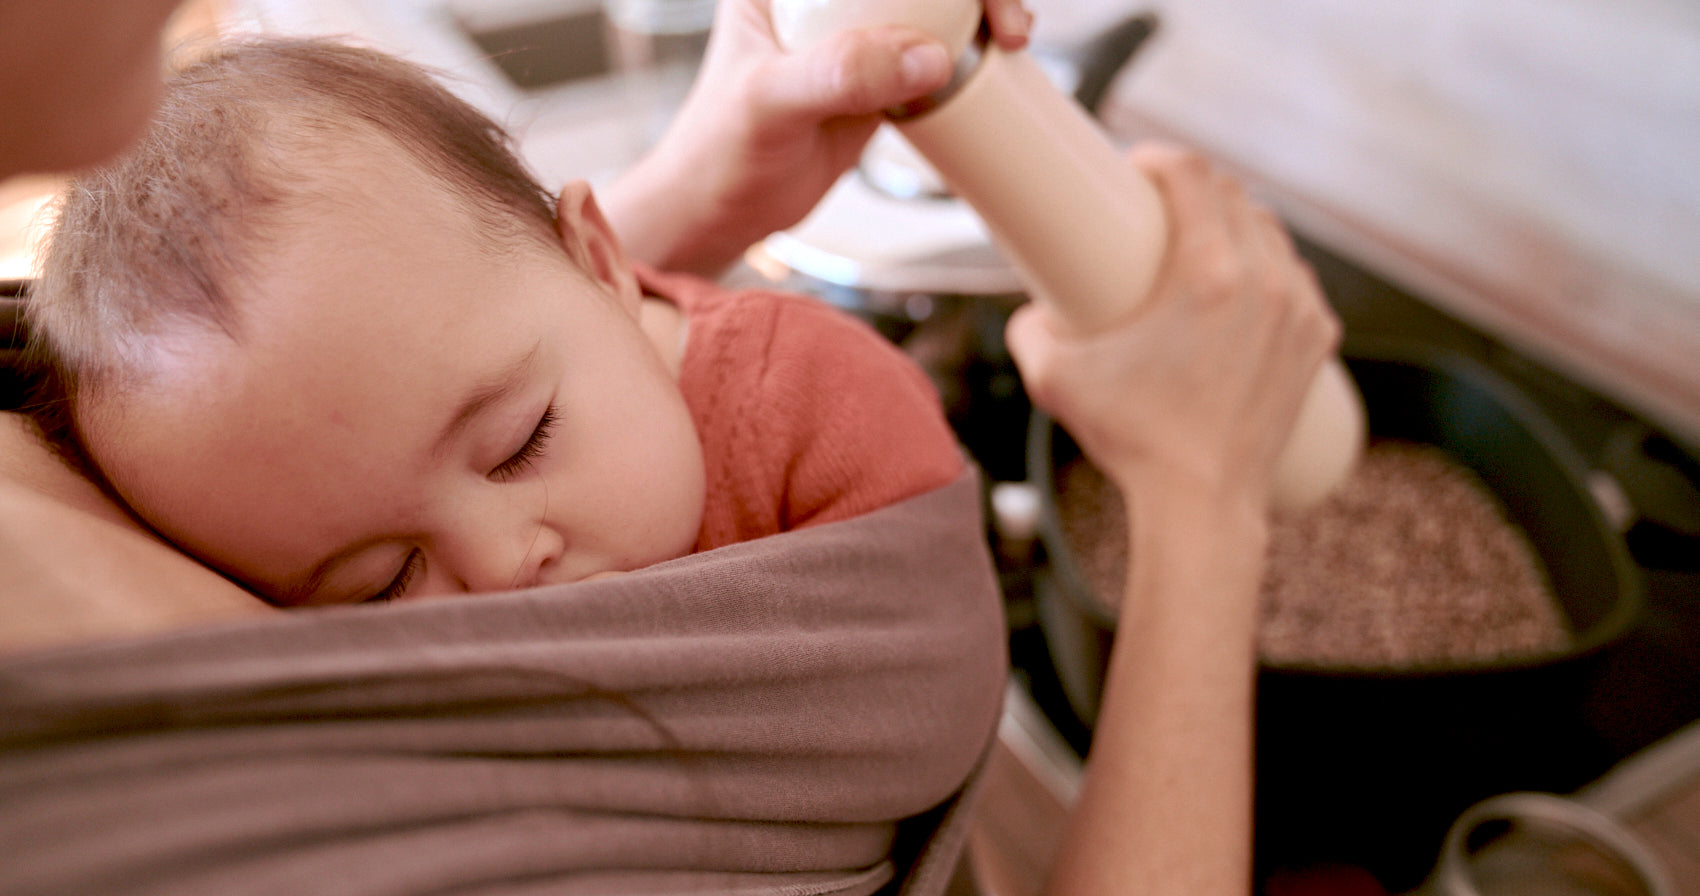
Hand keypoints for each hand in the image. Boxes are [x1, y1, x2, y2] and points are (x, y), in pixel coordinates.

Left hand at [601, 0, 1032, 275]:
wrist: (719, 213)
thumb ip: (840, 73)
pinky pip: (936, 50)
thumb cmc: (717, 153)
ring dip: (980, 14)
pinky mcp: (876, 75)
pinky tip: (992, 63)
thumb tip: (929, 57)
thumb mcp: (770, 104)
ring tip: (1009, 41)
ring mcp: (853, 33)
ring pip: (934, 6)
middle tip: (1004, 25)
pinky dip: (970, 53)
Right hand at [1006, 144, 1339, 511]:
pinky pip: (1293, 277)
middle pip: (1235, 195)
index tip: (1137, 168)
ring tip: (1199, 239)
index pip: (1195, 175)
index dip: (1162, 157)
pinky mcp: (1315, 339)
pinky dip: (1267, 266)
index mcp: (1208, 274)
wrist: (1201, 503)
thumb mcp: (1055, 377)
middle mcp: (1265, 281)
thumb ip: (1030, 330)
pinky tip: (1241, 279)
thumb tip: (1031, 311)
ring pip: (1270, 233)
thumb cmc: (1130, 440)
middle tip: (1157, 205)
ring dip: (1235, 221)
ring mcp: (1299, 309)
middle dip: (1196, 187)